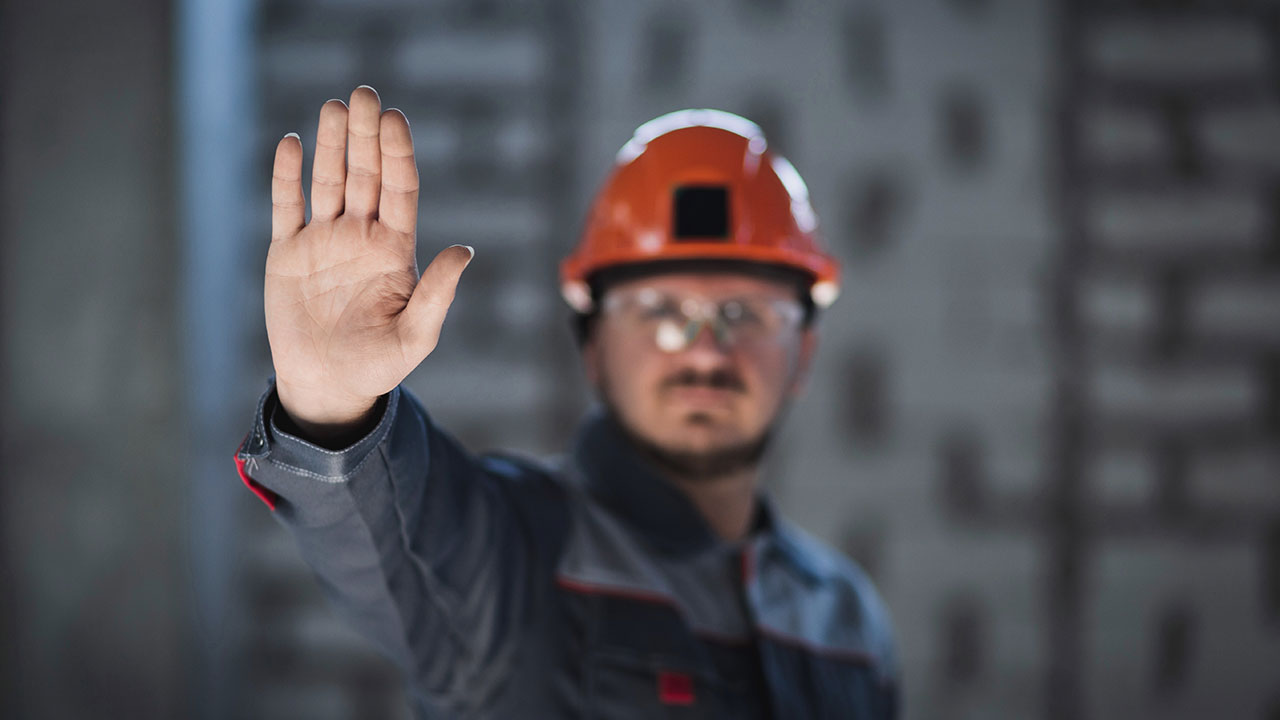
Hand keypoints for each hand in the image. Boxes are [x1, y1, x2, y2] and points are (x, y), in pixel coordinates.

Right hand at [265, 85, 472, 436]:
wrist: (329, 386)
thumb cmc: (379, 365)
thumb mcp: (415, 336)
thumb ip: (438, 294)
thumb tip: (465, 251)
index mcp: (394, 250)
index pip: (400, 190)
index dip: (398, 154)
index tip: (396, 120)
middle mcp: (360, 237)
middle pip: (365, 174)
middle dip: (366, 135)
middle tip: (366, 93)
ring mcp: (323, 241)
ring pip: (328, 181)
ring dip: (331, 144)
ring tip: (335, 105)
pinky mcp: (287, 254)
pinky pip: (286, 206)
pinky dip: (286, 175)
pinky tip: (290, 142)